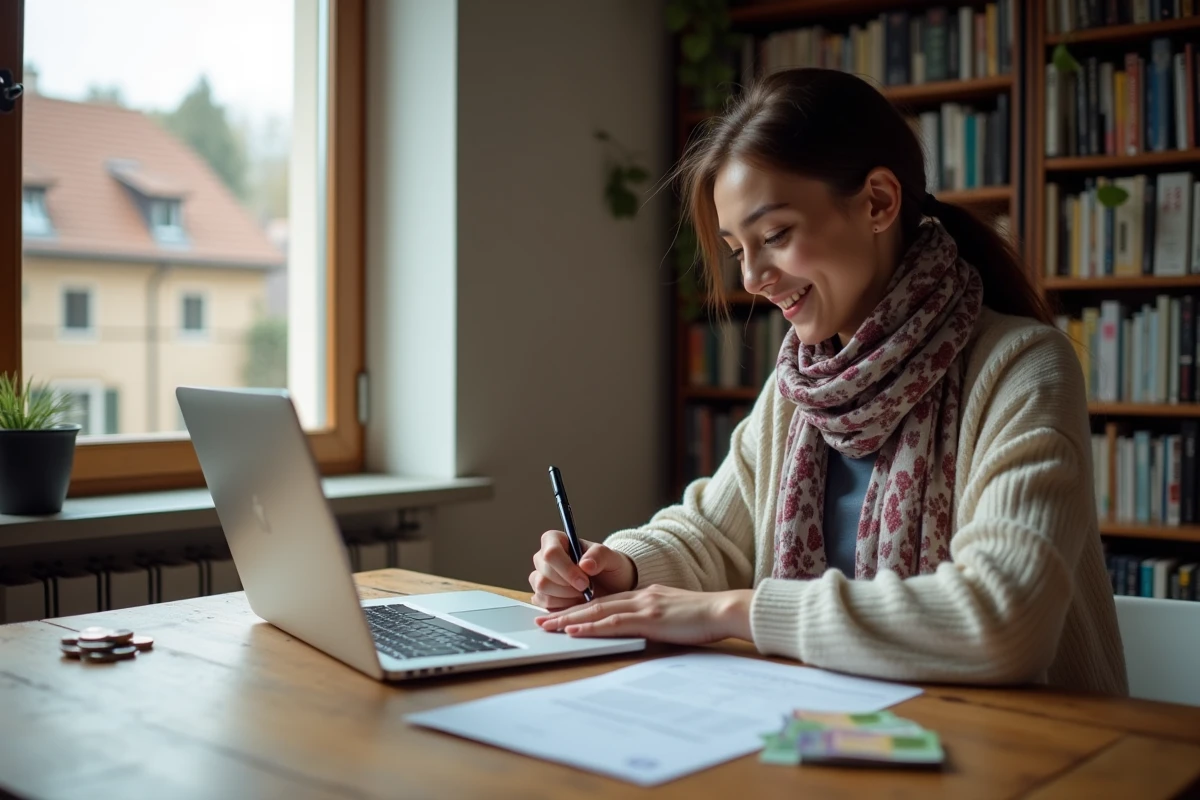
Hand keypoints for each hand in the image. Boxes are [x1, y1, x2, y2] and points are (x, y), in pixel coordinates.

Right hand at [529, 530, 636, 610]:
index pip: (550, 552)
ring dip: (565, 596)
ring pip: (541, 588)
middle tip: (587, 588)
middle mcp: (544, 558)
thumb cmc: (609, 567)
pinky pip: (543, 603)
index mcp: (556, 540)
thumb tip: (584, 564)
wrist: (612, 587)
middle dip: (567, 585)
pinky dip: (562, 606)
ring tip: (582, 593)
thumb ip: (600, 555)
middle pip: (543, 573)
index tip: (584, 581)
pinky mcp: (540, 596)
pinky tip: (575, 601)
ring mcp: (540, 577)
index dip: (566, 568)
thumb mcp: (612, 558)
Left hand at [534, 585, 753, 644]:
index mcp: (645, 595)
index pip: (606, 601)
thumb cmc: (705, 617)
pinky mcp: (649, 618)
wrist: (724, 610)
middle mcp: (640, 596)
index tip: (562, 614)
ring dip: (570, 619)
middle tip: (542, 619)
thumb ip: (656, 619)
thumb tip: (644, 630)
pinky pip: (613, 623)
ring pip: (598, 610)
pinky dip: (590, 626)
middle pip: (595, 603)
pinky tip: (574, 630)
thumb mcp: (675, 614)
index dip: (581, 607)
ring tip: (548, 626)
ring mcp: (643, 605)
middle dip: (566, 611)